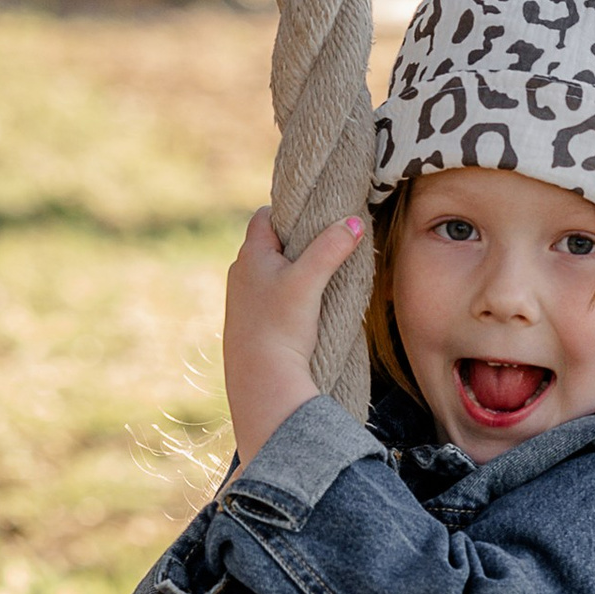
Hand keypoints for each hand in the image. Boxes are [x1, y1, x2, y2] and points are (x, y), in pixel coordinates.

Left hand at [221, 205, 363, 464]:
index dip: (289, 212)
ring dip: (292, 272)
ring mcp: (242, 301)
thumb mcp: (309, 281)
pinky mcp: (249, 325)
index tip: (314, 217)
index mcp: (249, 256)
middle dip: (296, 242)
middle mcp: (239, 274)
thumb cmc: (281, 327)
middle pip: (269, 244)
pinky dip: (287, 297)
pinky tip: (304, 310)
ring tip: (319, 279)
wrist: (261, 381)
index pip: (265, 217)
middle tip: (325, 245)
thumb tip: (355, 221)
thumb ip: (331, 248)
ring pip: (270, 273)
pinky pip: (269, 299)